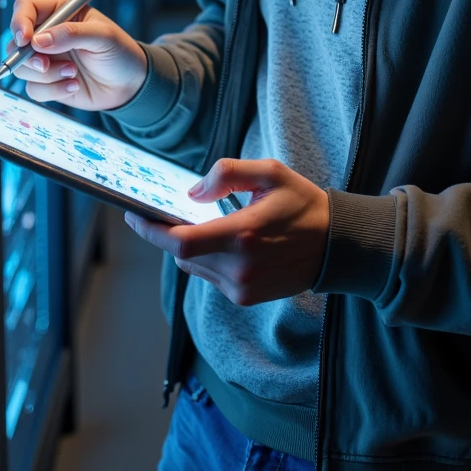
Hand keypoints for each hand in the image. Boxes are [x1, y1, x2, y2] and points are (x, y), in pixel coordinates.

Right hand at [8, 0, 147, 112]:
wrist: (130, 85)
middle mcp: (47, 33)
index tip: (26, 40)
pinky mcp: (47, 82)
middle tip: (46, 65)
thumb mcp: (103, 37)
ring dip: (47, 76)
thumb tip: (38, 41)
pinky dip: (53, 91)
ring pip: (22, 68)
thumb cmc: (120, 52)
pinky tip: (74, 86)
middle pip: (15, 42)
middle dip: (27, 57)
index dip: (19, 22)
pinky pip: (34, 89)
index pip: (26, 8)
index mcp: (60, 11)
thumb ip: (72, 34)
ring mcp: (45, 58)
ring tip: (74, 74)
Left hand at [124, 158, 330, 305]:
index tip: (133, 214)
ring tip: (200, 224)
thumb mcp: (270, 173)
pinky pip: (210, 277)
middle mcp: (239, 268)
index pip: (181, 241)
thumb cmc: (303, 204)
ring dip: (188, 247)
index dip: (151, 230)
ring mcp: (242, 288)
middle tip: (163, 212)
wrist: (337, 246)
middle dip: (168, 234)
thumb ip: (227, 175)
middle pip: (182, 255)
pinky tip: (222, 242)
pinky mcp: (245, 298)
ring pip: (193, 267)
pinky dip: (207, 259)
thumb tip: (192, 193)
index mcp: (243, 235)